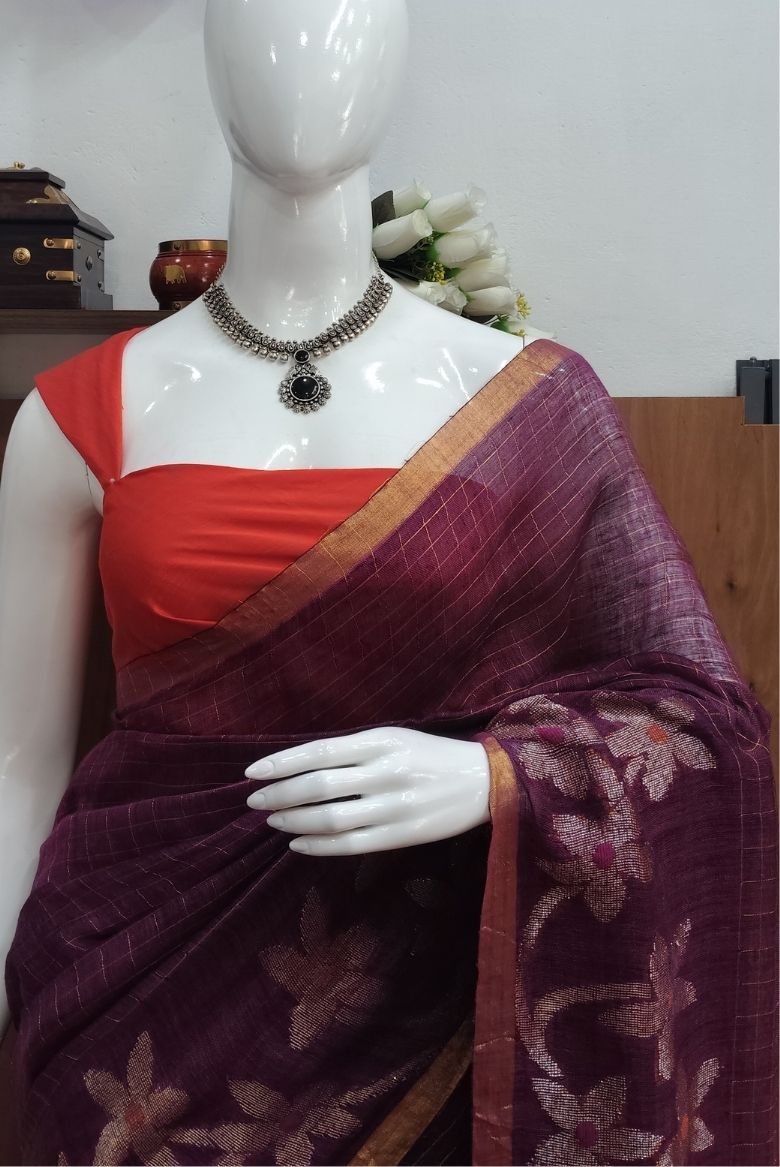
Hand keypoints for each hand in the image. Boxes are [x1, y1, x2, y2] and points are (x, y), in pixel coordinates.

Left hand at [244, 726, 490, 855]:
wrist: (483, 782)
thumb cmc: (429, 756)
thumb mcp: (393, 738)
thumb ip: (352, 749)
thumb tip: (299, 765)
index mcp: (380, 741)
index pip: (318, 752)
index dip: (281, 763)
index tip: (252, 772)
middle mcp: (384, 772)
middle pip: (318, 786)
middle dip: (280, 795)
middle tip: (255, 801)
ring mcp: (394, 806)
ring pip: (331, 818)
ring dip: (295, 821)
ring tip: (274, 822)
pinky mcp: (402, 835)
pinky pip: (351, 845)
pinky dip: (319, 846)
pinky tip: (299, 845)